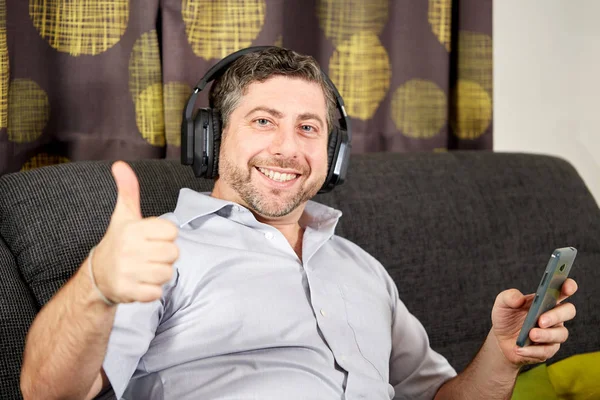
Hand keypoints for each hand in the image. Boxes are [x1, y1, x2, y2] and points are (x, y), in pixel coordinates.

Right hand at [91, 161, 178, 303]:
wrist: (98, 275)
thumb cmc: (118, 242)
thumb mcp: (123, 215)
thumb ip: (128, 190)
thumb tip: (120, 165)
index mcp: (133, 229)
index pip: (172, 231)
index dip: (165, 236)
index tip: (152, 238)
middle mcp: (130, 249)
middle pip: (174, 253)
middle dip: (165, 256)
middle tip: (149, 255)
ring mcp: (128, 271)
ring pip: (167, 273)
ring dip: (160, 273)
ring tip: (146, 268)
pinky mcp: (129, 291)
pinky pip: (157, 292)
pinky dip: (152, 290)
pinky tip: (141, 283)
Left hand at [491, 279, 577, 366]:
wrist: (501, 340)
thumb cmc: (506, 317)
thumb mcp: (502, 304)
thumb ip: (509, 297)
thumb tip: (519, 299)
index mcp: (546, 299)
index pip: (564, 289)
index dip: (568, 286)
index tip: (567, 287)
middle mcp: (554, 315)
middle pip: (568, 311)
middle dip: (556, 315)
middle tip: (541, 320)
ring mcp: (554, 332)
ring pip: (560, 334)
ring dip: (545, 335)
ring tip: (531, 335)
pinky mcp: (548, 349)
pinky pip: (546, 351)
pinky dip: (532, 350)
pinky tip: (520, 348)